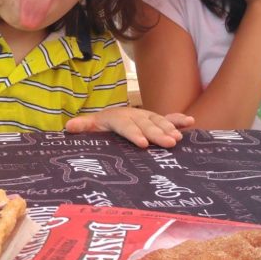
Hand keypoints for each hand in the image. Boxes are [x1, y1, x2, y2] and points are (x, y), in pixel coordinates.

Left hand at [66, 108, 193, 148]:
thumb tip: (69, 126)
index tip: (143, 144)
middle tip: (168, 143)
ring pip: (159, 121)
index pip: (126, 126)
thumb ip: (82, 126)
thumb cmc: (100, 127)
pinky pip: (169, 118)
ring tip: (178, 139)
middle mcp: (134, 115)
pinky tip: (191, 122)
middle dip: (157, 134)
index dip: (134, 134)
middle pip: (146, 125)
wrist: (109, 118)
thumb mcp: (89, 126)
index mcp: (117, 118)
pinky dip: (179, 119)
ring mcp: (146, 116)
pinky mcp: (155, 119)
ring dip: (170, 128)